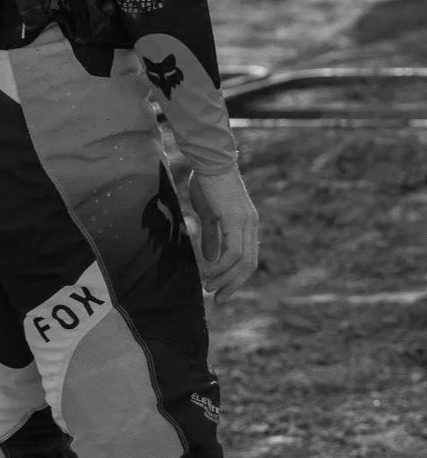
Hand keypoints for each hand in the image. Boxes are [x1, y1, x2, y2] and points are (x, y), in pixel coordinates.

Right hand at [188, 166, 258, 304]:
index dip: (236, 277)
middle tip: (217, 298)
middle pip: (248, 265)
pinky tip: (209, 271)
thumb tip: (211, 260)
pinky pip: (233, 251)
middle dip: (232, 285)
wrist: (208, 159)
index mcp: (247, 224)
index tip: (221, 290)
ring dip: (225, 278)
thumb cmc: (207, 182)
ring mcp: (245, 222)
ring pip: (242, 262)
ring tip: (209, 288)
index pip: (248, 259)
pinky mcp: (235, 219)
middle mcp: (251, 225)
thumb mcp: (208, 214)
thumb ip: (212, 236)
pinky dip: (222, 266)